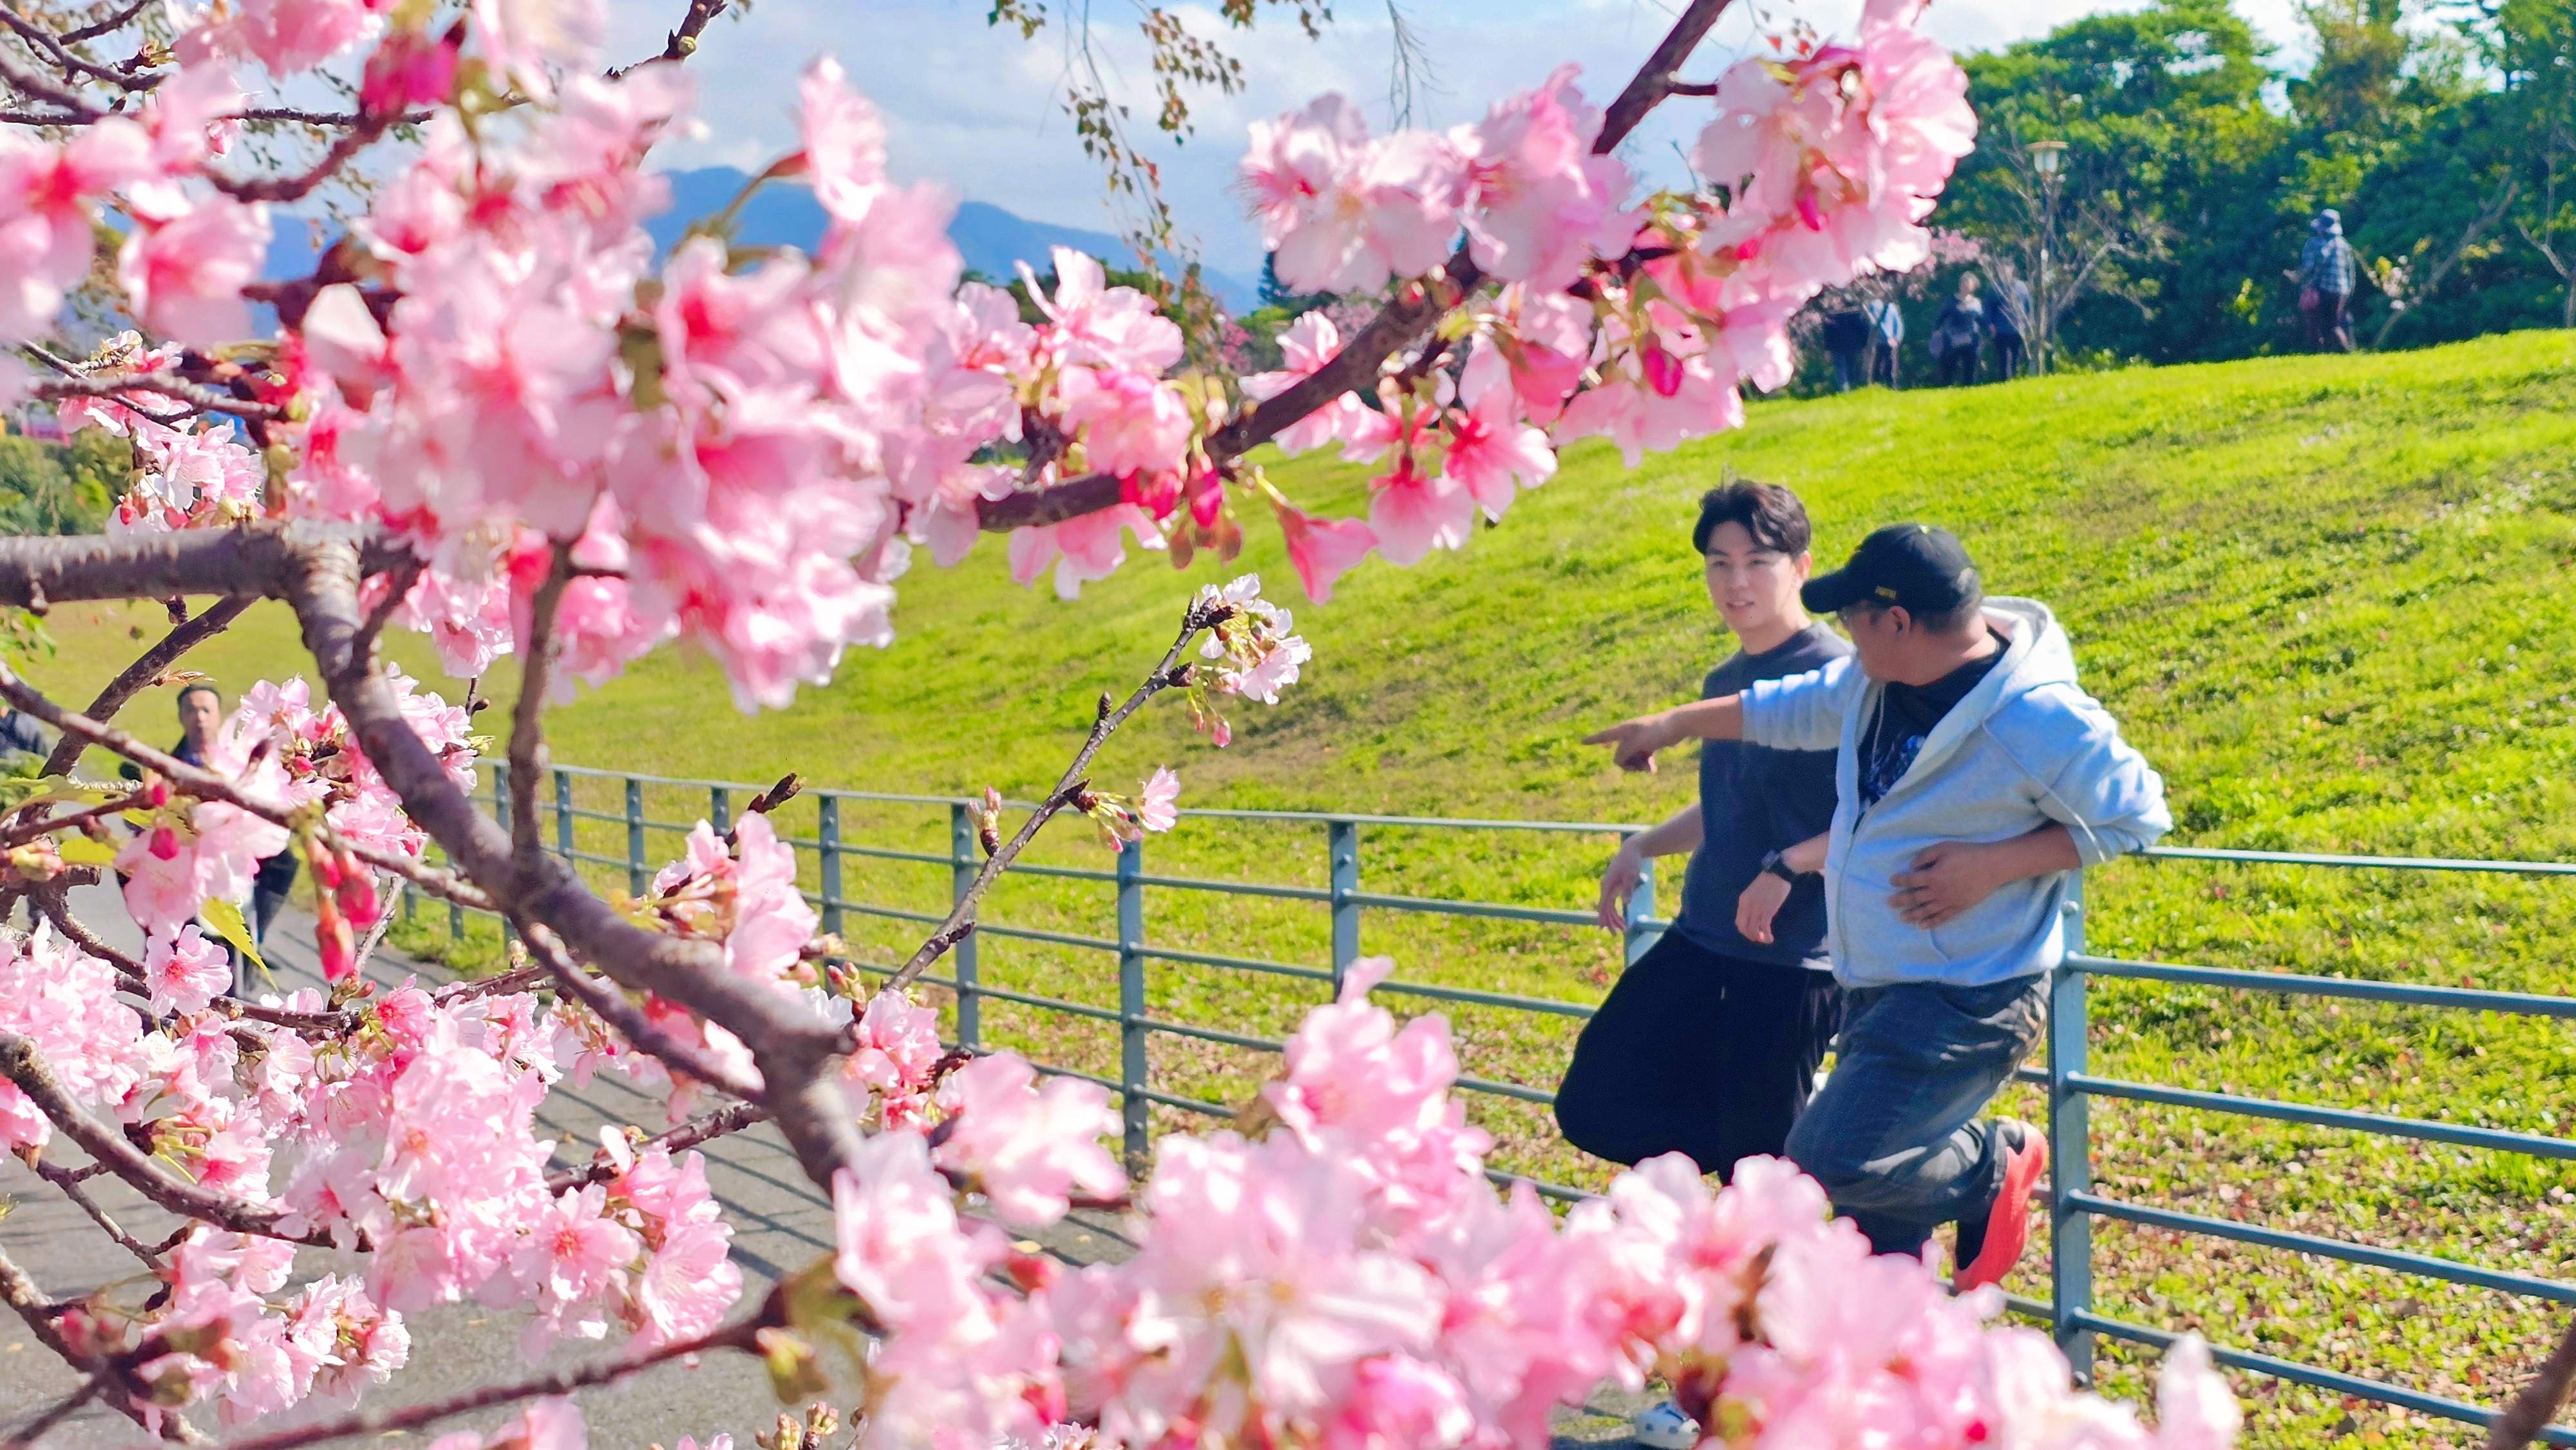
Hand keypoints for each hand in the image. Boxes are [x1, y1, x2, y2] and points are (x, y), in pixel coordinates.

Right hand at [1582, 712, 1674, 773]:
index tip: (1581, 741)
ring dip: (1638, 766)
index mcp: (1623, 730)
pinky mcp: (1650, 744)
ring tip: (1649, 769)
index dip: (1592, 740)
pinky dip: (1646, 764)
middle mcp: (1629, 734)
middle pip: (1619, 754)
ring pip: (1631, 758)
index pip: (1604, 736)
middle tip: (1637, 768)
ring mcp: (1639, 739)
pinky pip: (1642, 758)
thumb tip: (1618, 761)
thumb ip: (1622, 754)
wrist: (1677, 725)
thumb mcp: (1635, 745)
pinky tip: (1653, 770)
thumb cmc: (1655, 732)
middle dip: (1627, 764)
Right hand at [1597, 844, 1642, 931]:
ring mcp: (1610, 887)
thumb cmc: (1631, 862)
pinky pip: (1612, 901)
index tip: (1604, 928)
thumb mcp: (1631, 876)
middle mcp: (1606, 887)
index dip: (1603, 917)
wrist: (1631, 850)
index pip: (1603, 905)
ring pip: (1609, 906)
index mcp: (1607, 885)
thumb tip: (1626, 903)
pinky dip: (1616, 911)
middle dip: (1610, 921)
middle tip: (1616, 934)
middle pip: (1605, 908)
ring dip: (1614, 918)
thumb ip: (1628, 889)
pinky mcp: (1614, 886)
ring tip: (1623, 928)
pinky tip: (1621, 918)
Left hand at [1735, 871, 1790, 944]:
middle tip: (1758, 939)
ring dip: (1759, 938)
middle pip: (1744, 927)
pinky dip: (1766, 936)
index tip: (1751, 933)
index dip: (1744, 930)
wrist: (1778, 874)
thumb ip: (1751, 904)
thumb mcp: (1753, 893)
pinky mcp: (1767, 911)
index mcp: (1742, 901)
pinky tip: (1770, 939)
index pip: (1739, 921)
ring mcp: (1756, 909)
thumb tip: (1754, 916)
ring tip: (1765, 940)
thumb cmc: (1768, 882)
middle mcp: (1747, 906)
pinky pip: (1764, 928)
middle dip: (1750, 936)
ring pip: (1753, 930)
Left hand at [1889, 841, 2009, 926]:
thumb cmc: (1968, 854)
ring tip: (1902, 918)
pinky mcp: (1959, 907)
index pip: (1911, 880)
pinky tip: (1922, 926)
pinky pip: (1942, 917)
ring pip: (1926, 911)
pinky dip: (1931, 922)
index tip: (1892, 881)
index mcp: (1933, 876)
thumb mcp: (1944, 848)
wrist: (1992, 866)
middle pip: (1915, 898)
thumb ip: (1925, 856)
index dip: (1900, 881)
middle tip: (1890, 903)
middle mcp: (1938, 891)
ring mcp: (1949, 901)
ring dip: (1913, 915)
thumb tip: (1912, 867)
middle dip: (1901, 900)